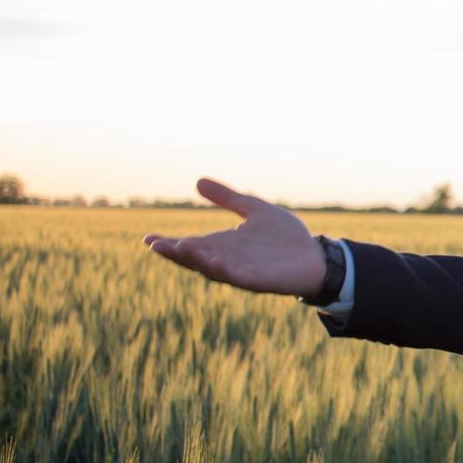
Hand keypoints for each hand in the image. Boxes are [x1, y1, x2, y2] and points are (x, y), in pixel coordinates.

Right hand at [142, 178, 326, 296]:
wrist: (315, 256)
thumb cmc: (286, 238)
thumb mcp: (254, 210)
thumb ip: (228, 198)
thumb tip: (198, 181)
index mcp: (223, 245)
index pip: (190, 245)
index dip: (169, 244)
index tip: (146, 239)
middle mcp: (227, 260)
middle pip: (195, 259)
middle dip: (175, 253)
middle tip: (154, 245)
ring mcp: (242, 272)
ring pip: (212, 269)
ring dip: (196, 260)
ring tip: (179, 248)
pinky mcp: (259, 280)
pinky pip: (239, 277)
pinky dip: (226, 270)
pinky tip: (216, 261)